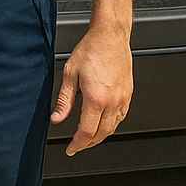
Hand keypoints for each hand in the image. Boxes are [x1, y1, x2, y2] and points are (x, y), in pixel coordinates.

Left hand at [50, 25, 131, 154]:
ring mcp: (123, 98)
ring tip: (88, 138)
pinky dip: (111, 125)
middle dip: (87, 144)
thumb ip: (64, 100)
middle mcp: (113, 101)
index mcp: (96, 98)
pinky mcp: (128, 94)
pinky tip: (104, 124)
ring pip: (112, 128)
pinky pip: (121, 117)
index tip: (71, 149)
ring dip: (100, 136)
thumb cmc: (91, 49)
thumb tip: (57, 118)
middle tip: (77, 146)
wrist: (111, 36)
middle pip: (101, 134)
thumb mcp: (70, 74)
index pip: (87, 132)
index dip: (77, 144)